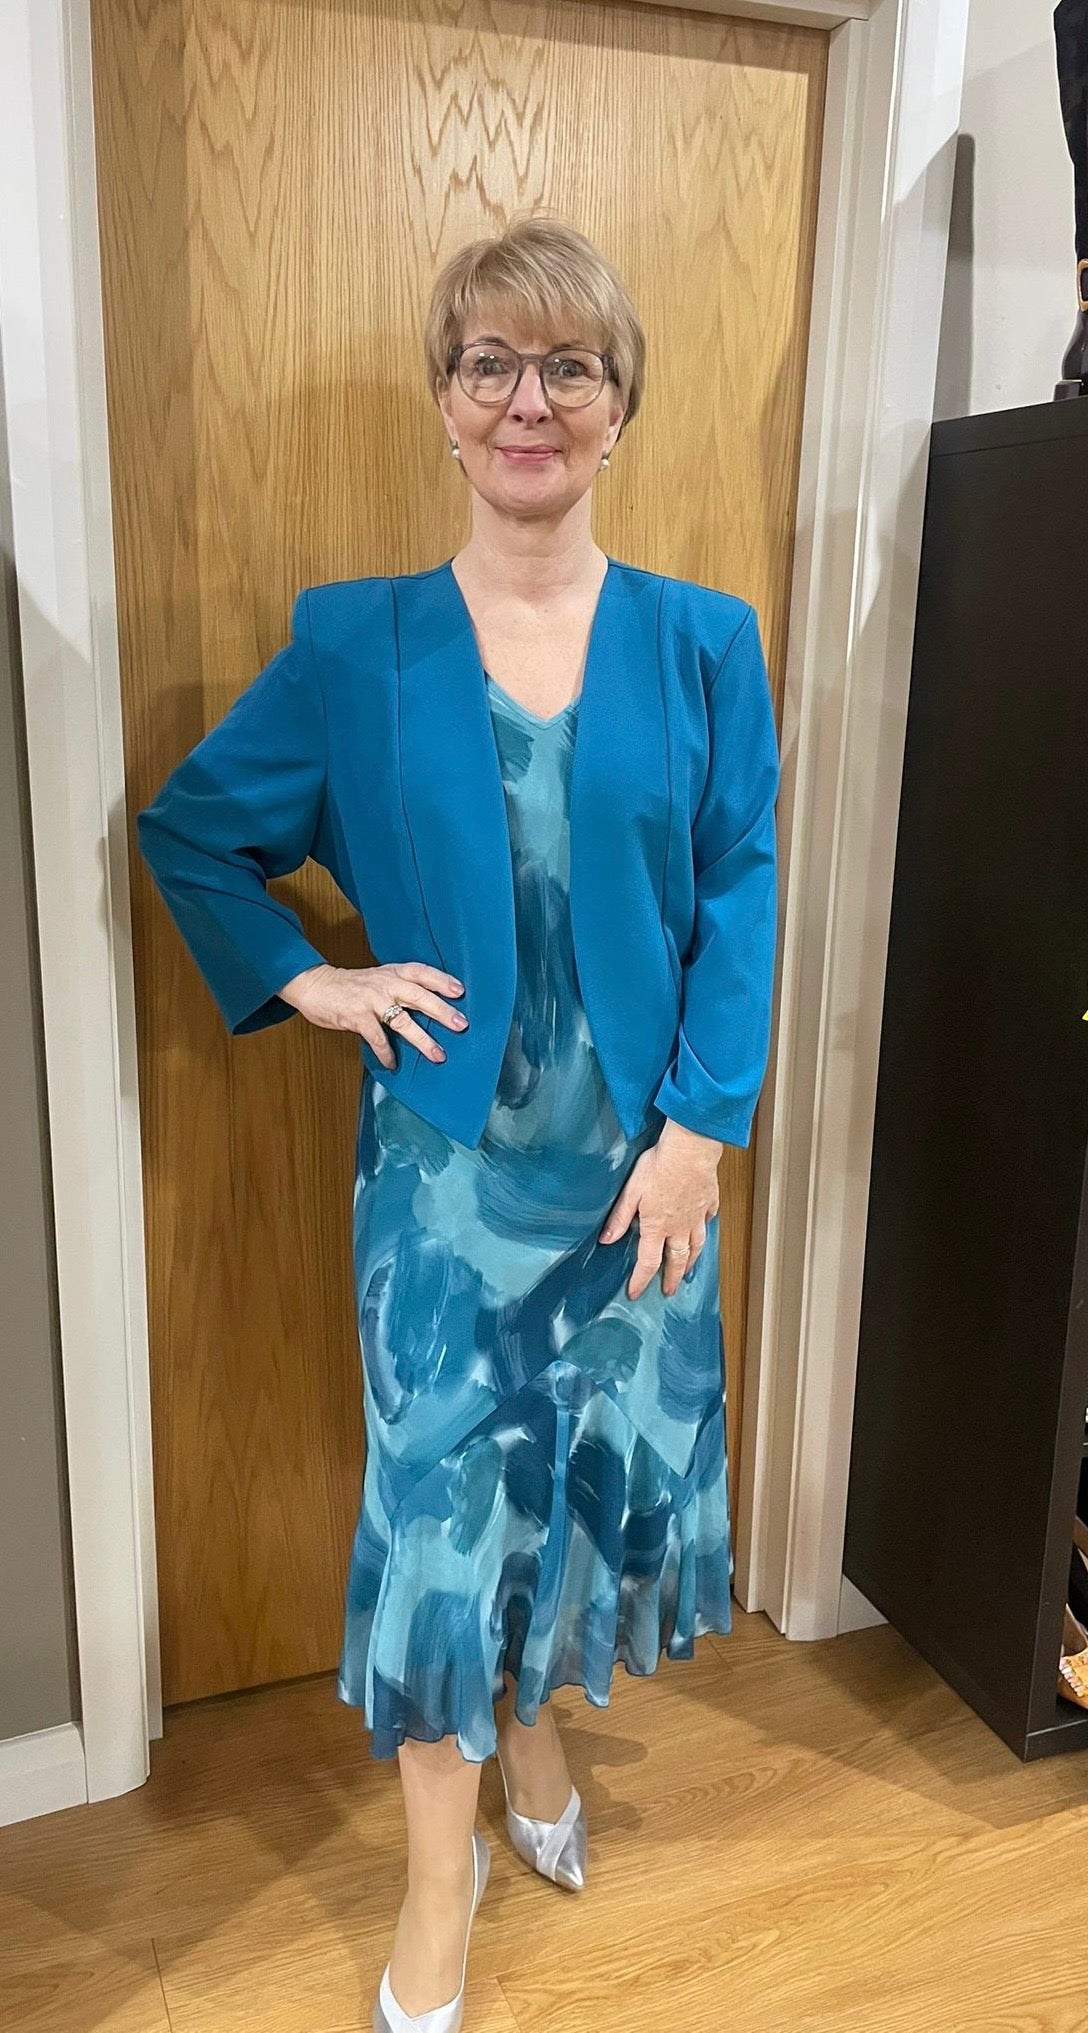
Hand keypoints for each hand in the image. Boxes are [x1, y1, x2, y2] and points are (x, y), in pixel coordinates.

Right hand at [277, 960, 467, 1068]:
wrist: (315, 985)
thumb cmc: (350, 985)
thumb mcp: (378, 977)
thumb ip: (399, 987)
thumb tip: (428, 1006)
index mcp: (392, 972)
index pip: (421, 972)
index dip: (441, 980)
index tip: (460, 991)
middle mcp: (385, 984)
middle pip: (419, 996)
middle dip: (442, 1011)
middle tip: (460, 1024)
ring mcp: (371, 1000)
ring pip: (402, 1021)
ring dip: (422, 1039)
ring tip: (438, 1054)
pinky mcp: (357, 1017)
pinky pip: (377, 1038)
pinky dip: (386, 1052)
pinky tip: (392, 1063)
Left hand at [599, 1120, 722, 1297]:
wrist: (690, 1150)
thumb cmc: (659, 1167)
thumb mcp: (631, 1192)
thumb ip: (620, 1218)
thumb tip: (606, 1239)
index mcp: (657, 1227)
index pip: (648, 1262)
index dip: (640, 1280)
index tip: (635, 1293)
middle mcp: (679, 1227)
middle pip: (677, 1260)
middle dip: (672, 1278)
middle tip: (670, 1290)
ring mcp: (697, 1216)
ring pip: (696, 1246)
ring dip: (691, 1261)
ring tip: (689, 1270)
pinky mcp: (709, 1202)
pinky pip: (708, 1221)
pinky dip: (705, 1229)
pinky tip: (703, 1229)